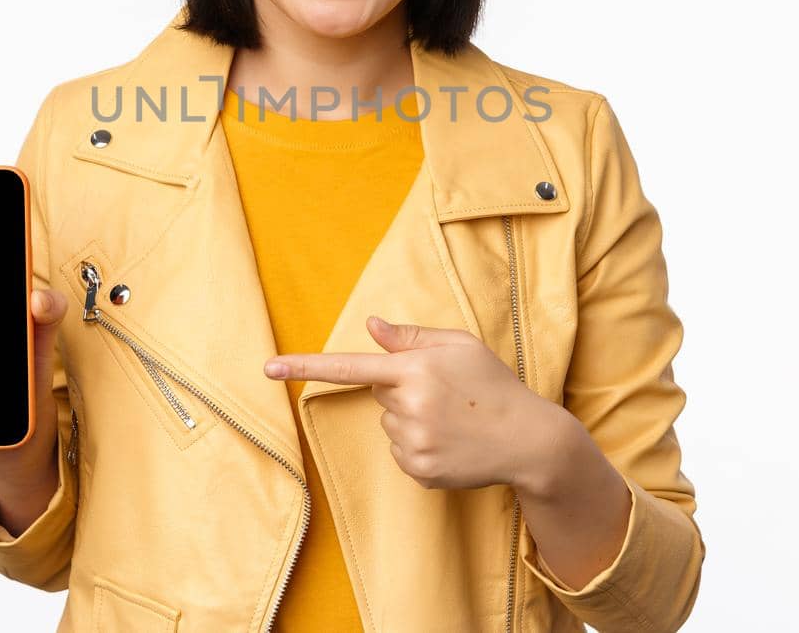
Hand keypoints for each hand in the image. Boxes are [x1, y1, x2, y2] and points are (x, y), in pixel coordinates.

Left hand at [264, 316, 557, 490]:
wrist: (530, 441)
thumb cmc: (494, 385)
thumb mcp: (460, 346)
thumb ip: (411, 336)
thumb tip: (371, 326)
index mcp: (416, 369)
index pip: (350, 365)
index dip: (304, 367)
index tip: (267, 368)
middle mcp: (409, 406)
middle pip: (379, 393)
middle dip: (403, 389)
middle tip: (445, 394)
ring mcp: (413, 443)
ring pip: (388, 425)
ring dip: (411, 420)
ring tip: (452, 420)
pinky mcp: (419, 471)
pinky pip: (399, 453)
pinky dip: (418, 447)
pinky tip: (450, 443)